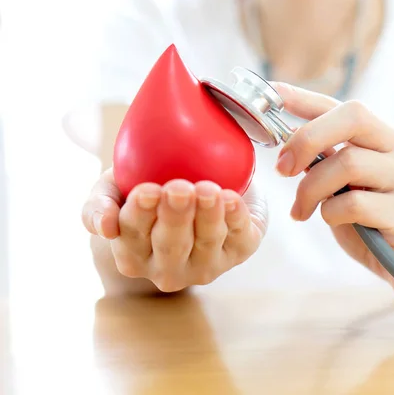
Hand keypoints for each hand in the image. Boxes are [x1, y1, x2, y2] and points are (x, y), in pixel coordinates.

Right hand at [82, 168, 266, 291]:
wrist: (208, 177)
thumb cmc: (152, 183)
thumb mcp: (117, 186)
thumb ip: (99, 203)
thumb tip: (105, 228)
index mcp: (132, 256)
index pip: (132, 236)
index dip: (140, 214)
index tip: (148, 190)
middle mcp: (168, 270)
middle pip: (170, 245)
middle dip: (175, 217)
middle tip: (179, 188)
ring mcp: (206, 265)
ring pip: (206, 242)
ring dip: (208, 216)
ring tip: (208, 189)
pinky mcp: (240, 252)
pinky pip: (239, 237)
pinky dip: (237, 218)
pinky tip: (232, 199)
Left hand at [271, 83, 393, 301]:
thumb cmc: (378, 224)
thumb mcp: (349, 189)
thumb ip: (329, 164)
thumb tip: (288, 147)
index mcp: (389, 139)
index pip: (346, 107)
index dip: (307, 99)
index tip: (272, 94)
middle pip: (354, 117)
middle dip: (307, 138)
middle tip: (282, 169)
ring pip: (349, 162)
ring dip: (311, 188)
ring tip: (301, 210)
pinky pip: (356, 203)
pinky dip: (330, 212)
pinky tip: (330, 221)